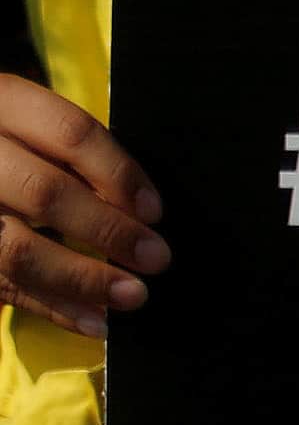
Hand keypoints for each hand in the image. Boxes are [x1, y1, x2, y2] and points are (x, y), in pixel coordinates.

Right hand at [0, 75, 165, 340]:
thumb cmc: (15, 140)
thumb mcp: (36, 124)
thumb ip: (78, 155)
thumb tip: (142, 210)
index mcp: (5, 104)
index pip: (71, 133)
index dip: (119, 173)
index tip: (156, 211)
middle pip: (45, 193)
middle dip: (107, 230)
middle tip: (156, 258)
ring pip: (15, 250)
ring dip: (81, 279)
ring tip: (132, 296)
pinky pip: (2, 285)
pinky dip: (50, 307)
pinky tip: (92, 320)